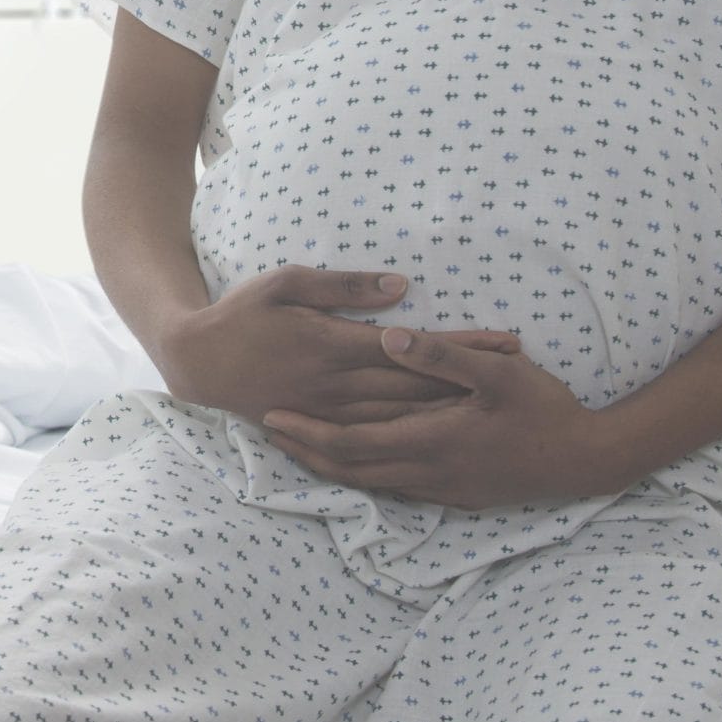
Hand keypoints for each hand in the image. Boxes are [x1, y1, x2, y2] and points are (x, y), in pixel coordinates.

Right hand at [157, 266, 525, 427]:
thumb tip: (401, 287)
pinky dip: (419, 438)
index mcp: (334, 345)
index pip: (414, 347)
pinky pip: (380, 439)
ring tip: (500, 405)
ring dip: (455, 411)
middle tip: (522, 373)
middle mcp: (339, 386)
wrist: (198, 363)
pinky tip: (447, 438)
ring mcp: (332, 414)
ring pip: (406, 418)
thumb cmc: (243, 314)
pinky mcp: (323, 429)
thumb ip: (344, 286)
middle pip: (419, 386)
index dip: (462, 347)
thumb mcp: (286, 282)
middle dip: (473, 379)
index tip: (505, 343)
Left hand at [258, 326, 622, 511]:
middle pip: (351, 470)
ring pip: (371, 484)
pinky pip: (396, 488)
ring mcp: (443, 488)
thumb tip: (390, 335)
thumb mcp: (498, 370)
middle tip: (268, 431)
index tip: (273, 414)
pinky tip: (355, 464)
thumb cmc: (544, 408)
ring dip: (331, 465)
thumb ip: (442, 354)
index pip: (352, 442)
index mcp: (431, 440)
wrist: (585, 460)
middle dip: (306, 450)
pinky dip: (364, 476)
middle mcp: (429, 472)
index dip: (309, 430)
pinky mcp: (457, 494)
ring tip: (298, 445)